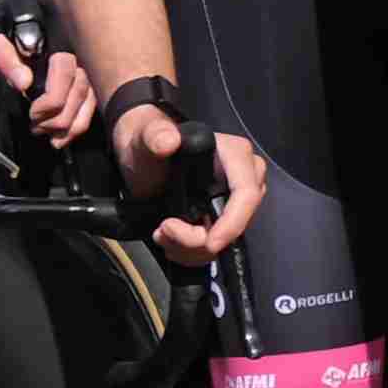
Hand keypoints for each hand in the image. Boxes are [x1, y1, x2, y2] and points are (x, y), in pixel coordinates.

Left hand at [157, 129, 265, 266]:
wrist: (141, 161)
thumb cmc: (148, 144)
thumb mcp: (148, 137)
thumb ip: (156, 135)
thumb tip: (168, 141)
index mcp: (234, 153)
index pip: (247, 192)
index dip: (233, 222)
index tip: (208, 243)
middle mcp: (243, 176)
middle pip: (238, 221)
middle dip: (200, 239)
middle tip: (164, 232)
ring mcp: (234, 199)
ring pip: (226, 238)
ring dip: (190, 248)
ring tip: (161, 233)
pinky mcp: (224, 216)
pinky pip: (217, 245)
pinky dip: (191, 252)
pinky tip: (170, 238)